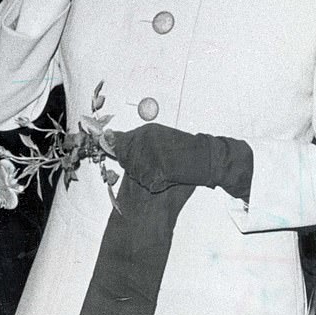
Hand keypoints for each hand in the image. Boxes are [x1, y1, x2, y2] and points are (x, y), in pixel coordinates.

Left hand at [112, 123, 252, 199]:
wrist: (205, 156)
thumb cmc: (184, 148)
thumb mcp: (158, 138)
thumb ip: (135, 141)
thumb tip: (110, 140)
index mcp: (145, 130)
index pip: (121, 144)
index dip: (121, 153)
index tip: (128, 157)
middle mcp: (146, 139)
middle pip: (126, 160)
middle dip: (136, 167)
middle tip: (156, 165)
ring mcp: (152, 154)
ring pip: (136, 174)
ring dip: (147, 177)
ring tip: (163, 169)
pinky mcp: (159, 167)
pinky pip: (148, 183)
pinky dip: (157, 184)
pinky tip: (167, 176)